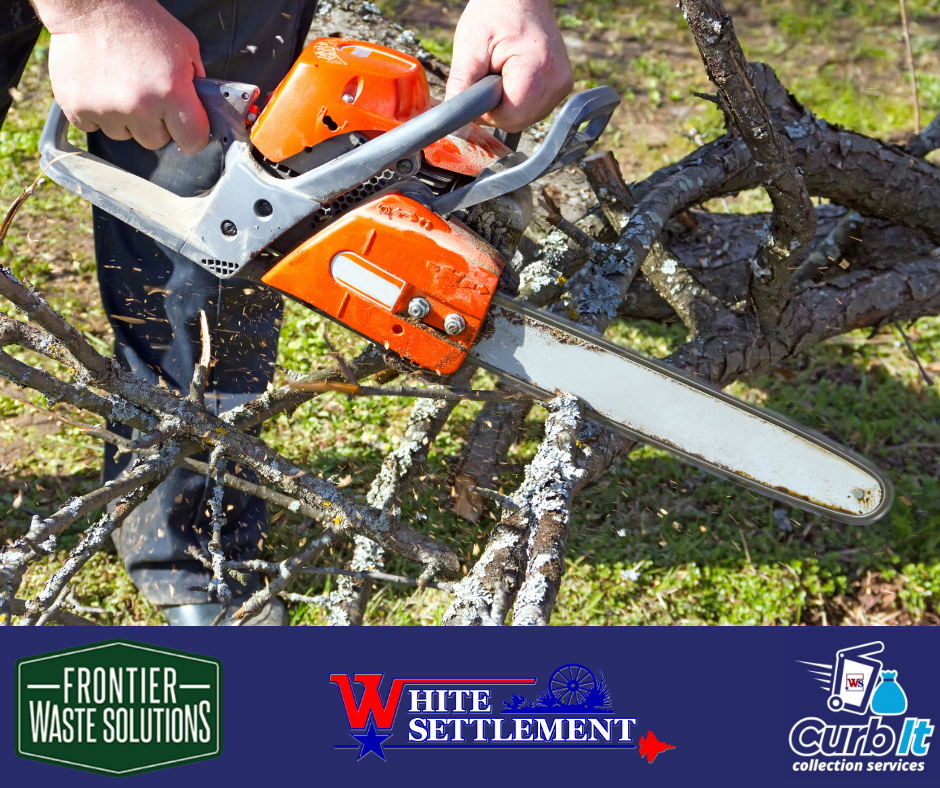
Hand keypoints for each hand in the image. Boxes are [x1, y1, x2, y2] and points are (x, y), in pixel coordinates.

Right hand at [36, 0, 209, 152]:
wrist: (90, 3)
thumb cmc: (141, 22)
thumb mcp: (185, 47)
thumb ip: (196, 84)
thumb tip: (201, 114)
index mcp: (172, 92)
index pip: (192, 141)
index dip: (192, 137)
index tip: (187, 130)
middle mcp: (140, 105)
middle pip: (156, 141)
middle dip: (155, 123)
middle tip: (147, 95)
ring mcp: (106, 109)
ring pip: (124, 135)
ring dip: (125, 119)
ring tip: (120, 85)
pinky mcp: (76, 107)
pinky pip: (94, 128)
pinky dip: (97, 113)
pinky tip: (100, 88)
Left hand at [446, 0, 573, 132]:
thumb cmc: (495, 11)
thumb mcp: (470, 45)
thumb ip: (461, 84)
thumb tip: (452, 117)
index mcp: (537, 69)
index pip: (509, 117)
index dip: (488, 112)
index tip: (479, 90)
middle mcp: (557, 80)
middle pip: (518, 121)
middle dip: (497, 108)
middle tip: (489, 77)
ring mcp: (563, 84)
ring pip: (526, 118)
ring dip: (508, 105)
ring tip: (503, 72)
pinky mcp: (563, 85)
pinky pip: (535, 109)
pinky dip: (520, 100)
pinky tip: (515, 77)